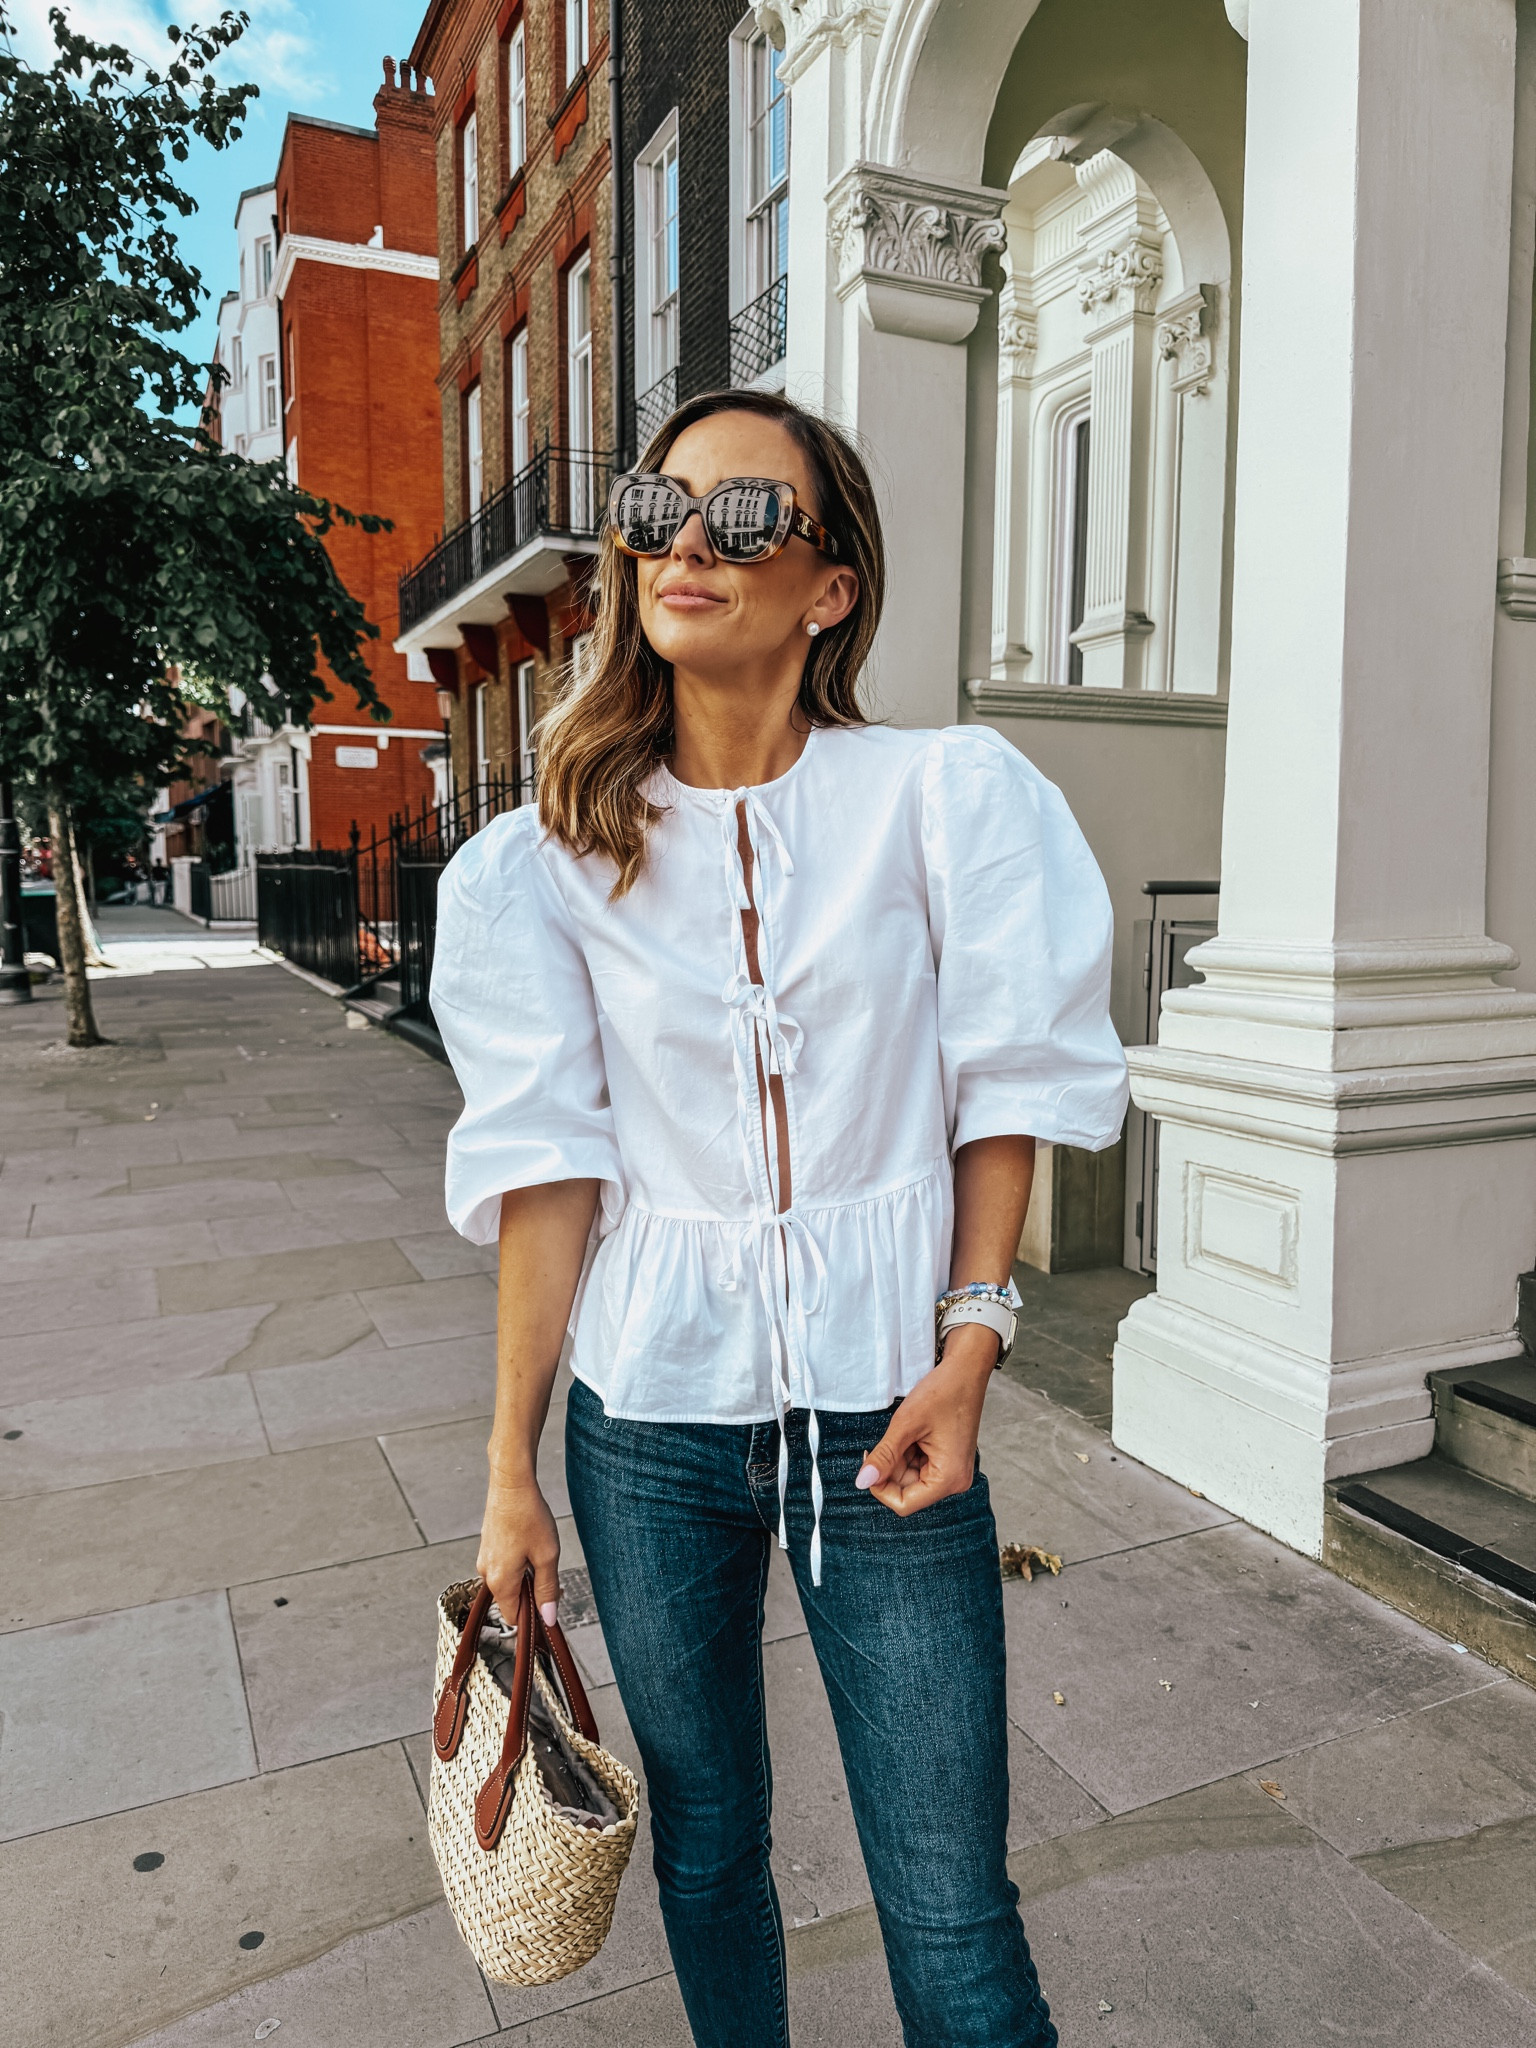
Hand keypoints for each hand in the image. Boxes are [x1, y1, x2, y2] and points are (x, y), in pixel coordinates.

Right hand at [477, 1462, 561, 1627]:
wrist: (511, 1484)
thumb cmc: (529, 1516)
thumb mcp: (547, 1556)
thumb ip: (547, 1589)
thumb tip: (548, 1618)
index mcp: (500, 1582)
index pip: (514, 1617)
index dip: (534, 1615)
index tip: (552, 1600)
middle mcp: (486, 1574)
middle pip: (511, 1600)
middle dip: (533, 1593)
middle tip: (552, 1573)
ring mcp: (485, 1560)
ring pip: (509, 1582)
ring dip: (527, 1576)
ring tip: (541, 1553)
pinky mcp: (487, 1547)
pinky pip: (504, 1567)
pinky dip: (519, 1564)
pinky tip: (530, 1544)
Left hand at [854, 1324, 997, 1515]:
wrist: (966, 1370)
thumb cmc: (943, 1392)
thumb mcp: (906, 1424)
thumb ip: (883, 1456)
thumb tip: (862, 1481)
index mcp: (949, 1478)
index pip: (904, 1504)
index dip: (880, 1488)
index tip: (869, 1462)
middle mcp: (954, 1481)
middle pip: (906, 1491)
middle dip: (891, 1468)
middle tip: (892, 1437)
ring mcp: (952, 1471)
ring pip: (910, 1478)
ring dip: (899, 1458)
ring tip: (908, 1430)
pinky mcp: (948, 1461)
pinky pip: (919, 1467)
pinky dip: (908, 1452)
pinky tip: (914, 1431)